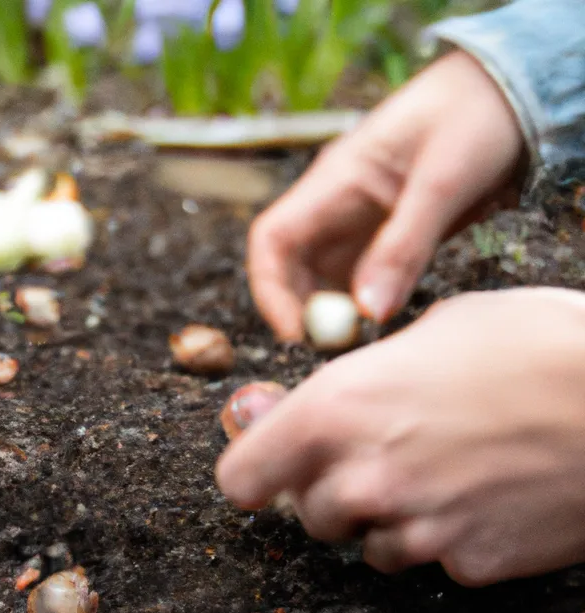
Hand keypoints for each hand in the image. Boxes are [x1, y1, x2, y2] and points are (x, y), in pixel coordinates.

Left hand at [215, 289, 584, 585]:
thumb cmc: (538, 342)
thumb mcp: (432, 332)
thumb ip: (352, 384)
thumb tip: (295, 407)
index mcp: (335, 411)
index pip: (240, 478)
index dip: (257, 474)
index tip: (274, 472)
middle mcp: (361, 479)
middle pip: (308, 516)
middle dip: (335, 493)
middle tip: (388, 458)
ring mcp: (414, 530)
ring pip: (367, 545)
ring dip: (390, 520)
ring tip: (451, 472)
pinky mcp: (467, 565)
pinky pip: (432, 560)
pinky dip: (450, 538)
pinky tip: (492, 497)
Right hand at [247, 51, 525, 341]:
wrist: (514, 89)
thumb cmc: (477, 113)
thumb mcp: (445, 179)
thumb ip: (405, 246)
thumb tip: (368, 312)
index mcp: (334, 180)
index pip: (271, 240)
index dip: (271, 291)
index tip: (297, 333)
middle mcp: (335, 204)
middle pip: (289, 269)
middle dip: (301, 312)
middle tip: (337, 349)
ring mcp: (359, 223)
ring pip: (323, 281)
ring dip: (333, 315)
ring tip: (363, 342)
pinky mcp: (385, 238)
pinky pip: (360, 282)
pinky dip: (363, 307)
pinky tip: (385, 323)